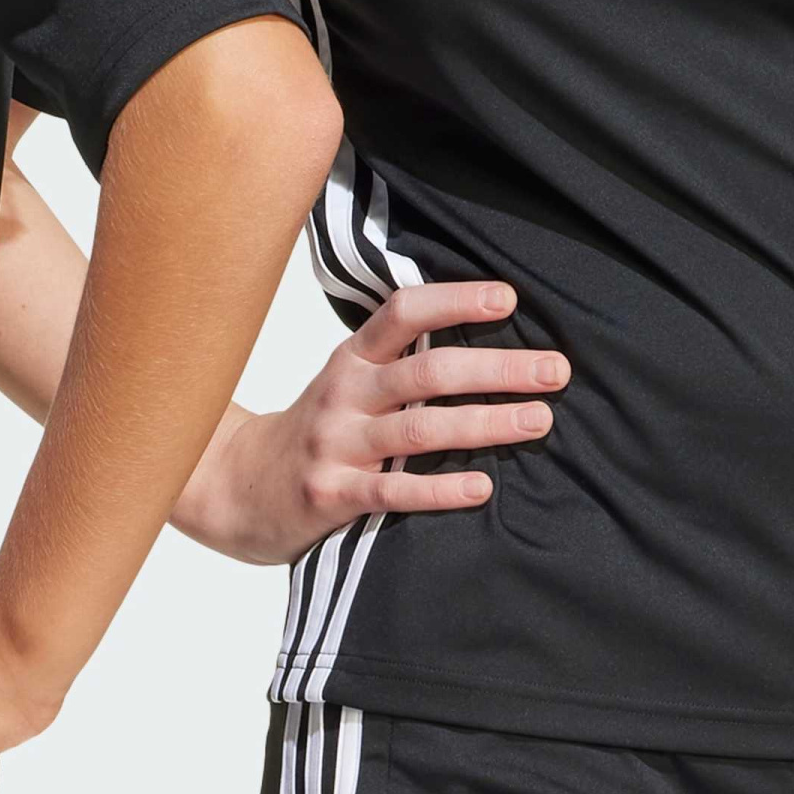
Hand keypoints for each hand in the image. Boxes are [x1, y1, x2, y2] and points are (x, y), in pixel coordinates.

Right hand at [176, 279, 567, 564]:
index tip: (509, 298)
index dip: (455, 301)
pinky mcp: (334, 495)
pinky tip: (483, 488)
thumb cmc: (315, 430)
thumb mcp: (346, 382)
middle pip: (427, 371)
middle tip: (554, 370)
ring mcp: (337, 444)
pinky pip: (394, 491)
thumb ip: (398, 362)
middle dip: (497, 368)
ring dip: (486, 423)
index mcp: (352, 358)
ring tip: (539, 421)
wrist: (238, 487)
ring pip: (419, 429)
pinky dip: (442, 490)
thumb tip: (485, 341)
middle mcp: (344, 393)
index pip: (402, 313)